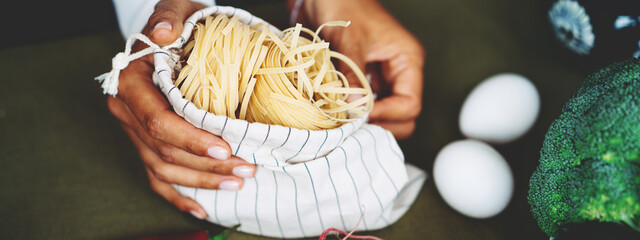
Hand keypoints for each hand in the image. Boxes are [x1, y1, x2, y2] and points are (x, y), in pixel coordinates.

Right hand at [107, 0, 255, 219]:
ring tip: (238, 182)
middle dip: (207, 165)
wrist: (171, 36)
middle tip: (247, 168)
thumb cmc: (180, 24)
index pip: (158, 122)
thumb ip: (169, 17)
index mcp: (130, 84)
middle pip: (165, 151)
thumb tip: (163, 32)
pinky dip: (178, 195)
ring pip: (163, 169)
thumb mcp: (177, 9)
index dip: (191, 140)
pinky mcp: (144, 144)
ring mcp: (134, 132)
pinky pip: (156, 177)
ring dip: (201, 181)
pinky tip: (201, 208)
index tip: (225, 148)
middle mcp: (127, 112)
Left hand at [292, 0, 424, 138]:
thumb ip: (352, 75)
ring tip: (343, 119)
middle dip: (381, 124)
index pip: (410, 104)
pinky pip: (365, 107)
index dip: (387, 114)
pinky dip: (354, 114)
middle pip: (404, 118)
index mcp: (407, 61)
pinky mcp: (363, 83)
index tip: (360, 114)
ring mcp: (381, 80)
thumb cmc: (343, 6)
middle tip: (353, 123)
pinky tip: (337, 112)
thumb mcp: (348, 40)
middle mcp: (398, 74)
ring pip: (384, 116)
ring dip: (366, 121)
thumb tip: (354, 108)